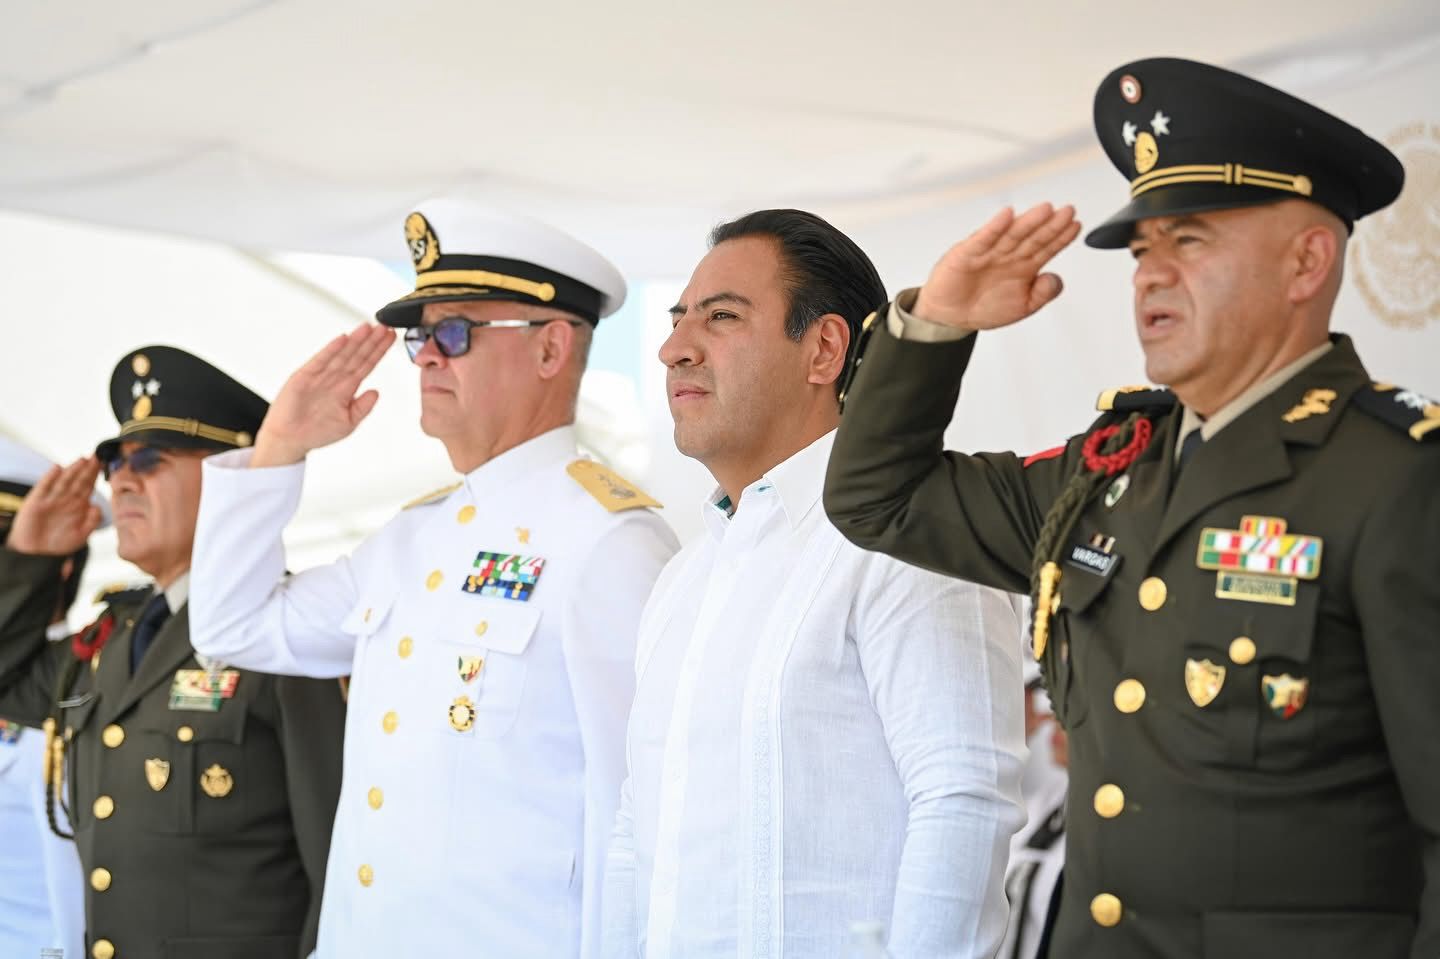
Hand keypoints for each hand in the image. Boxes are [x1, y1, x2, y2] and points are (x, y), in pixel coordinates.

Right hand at [7, 456, 102, 555]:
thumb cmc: (60, 544)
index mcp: (78, 505)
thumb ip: (91, 522)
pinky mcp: (36, 502)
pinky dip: (50, 477)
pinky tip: (57, 468)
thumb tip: (97, 507)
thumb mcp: (81, 536)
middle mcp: (66, 499)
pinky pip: (44, 487)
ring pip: (64, 481)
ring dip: (72, 470)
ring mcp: (51, 499)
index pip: (89, 486)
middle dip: (87, 469)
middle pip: (78, 480)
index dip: (95, 475)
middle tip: (96, 457)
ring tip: (82, 460)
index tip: (104, 464)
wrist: (37, 554)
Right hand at [251, 324, 395, 467]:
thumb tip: (377, 392)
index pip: (366, 364)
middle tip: (385, 326)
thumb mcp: (348, 422)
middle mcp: (335, 378)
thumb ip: (362, 407)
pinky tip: (343, 339)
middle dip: (371, 341)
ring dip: (355, 341)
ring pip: (342, 354)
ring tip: (368, 327)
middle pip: (357, 355)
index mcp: (347, 388)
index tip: (390, 338)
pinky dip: (331, 350)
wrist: (289, 439)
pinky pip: (320, 361)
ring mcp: (320, 376)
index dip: (378, 351)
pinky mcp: (304, 376)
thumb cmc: (317, 431)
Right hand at [912, 203, 1080, 331]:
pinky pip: (983, 239)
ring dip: (1028, 222)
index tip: (1076, 225)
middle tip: (1067, 211)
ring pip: (1012, 235)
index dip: (1061, 237)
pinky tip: (1007, 216)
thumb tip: (1056, 279)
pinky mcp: (968, 254)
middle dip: (1050, 225)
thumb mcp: (1022, 307)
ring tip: (1045, 210)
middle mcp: (1008, 256)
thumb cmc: (984, 307)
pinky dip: (995, 227)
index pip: (1046, 247)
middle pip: (1033, 237)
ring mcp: (989, 253)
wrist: (950, 316)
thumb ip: (1042, 294)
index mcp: (1024, 266)